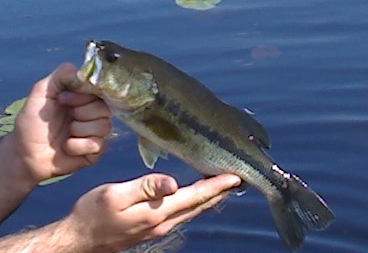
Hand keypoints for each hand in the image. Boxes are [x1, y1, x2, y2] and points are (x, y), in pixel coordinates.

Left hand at [4, 63, 111, 186]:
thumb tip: (79, 70)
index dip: (84, 95)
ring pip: (105, 126)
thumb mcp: (40, 94)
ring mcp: (95, 133)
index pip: (100, 90)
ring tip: (66, 134)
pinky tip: (67, 147)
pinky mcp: (95, 151)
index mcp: (83, 98)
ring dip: (80, 130)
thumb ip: (59, 77)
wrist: (25, 155)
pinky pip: (98, 144)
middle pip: (105, 108)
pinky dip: (78, 146)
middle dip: (81, 114)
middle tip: (66, 118)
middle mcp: (92, 114)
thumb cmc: (32, 124)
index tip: (63, 99)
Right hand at [62, 173, 240, 251]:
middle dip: (219, 192)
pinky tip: (196, 197)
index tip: (234, 177)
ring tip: (222, 187)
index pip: (194, 196)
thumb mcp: (116, 195)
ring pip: (192, 211)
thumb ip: (146, 187)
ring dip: (209, 198)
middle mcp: (163, 222)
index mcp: (157, 212)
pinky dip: (195, 203)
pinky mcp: (153, 228)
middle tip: (236, 179)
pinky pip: (182, 214)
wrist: (81, 239)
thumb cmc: (94, 213)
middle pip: (198, 205)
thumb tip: (173, 183)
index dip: (216, 186)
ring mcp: (159, 228)